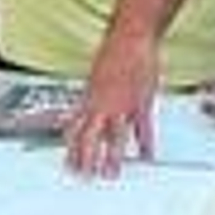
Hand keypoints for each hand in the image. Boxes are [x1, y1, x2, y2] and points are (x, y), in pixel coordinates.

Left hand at [63, 32, 159, 178]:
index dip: (71, 146)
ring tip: (110, 175)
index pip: (75, 127)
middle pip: (90, 137)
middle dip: (85, 158)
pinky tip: (145, 156)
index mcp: (89, 97)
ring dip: (111, 158)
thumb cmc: (114, 53)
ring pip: (114, 137)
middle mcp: (102, 104)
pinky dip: (145, 143)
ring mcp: (122, 105)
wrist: (130, 38)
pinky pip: (142, 127)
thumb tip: (85, 111)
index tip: (68, 162)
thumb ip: (91, 97)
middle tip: (83, 176)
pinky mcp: (140, 102)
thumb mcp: (96, 77)